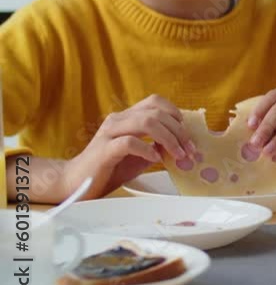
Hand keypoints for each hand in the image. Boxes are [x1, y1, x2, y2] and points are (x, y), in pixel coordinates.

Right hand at [64, 94, 195, 199]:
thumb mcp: (141, 155)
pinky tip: (156, 159)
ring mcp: (110, 133)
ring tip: (178, 155)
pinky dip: (148, 149)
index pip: (155, 102)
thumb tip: (183, 146)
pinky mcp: (104, 150)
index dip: (176, 114)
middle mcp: (119, 119)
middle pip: (157, 112)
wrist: (77, 182)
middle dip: (179, 131)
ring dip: (169, 138)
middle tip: (190, 150)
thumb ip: (158, 146)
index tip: (188, 134)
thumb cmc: (110, 167)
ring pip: (146, 122)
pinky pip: (130, 142)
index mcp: (127, 117)